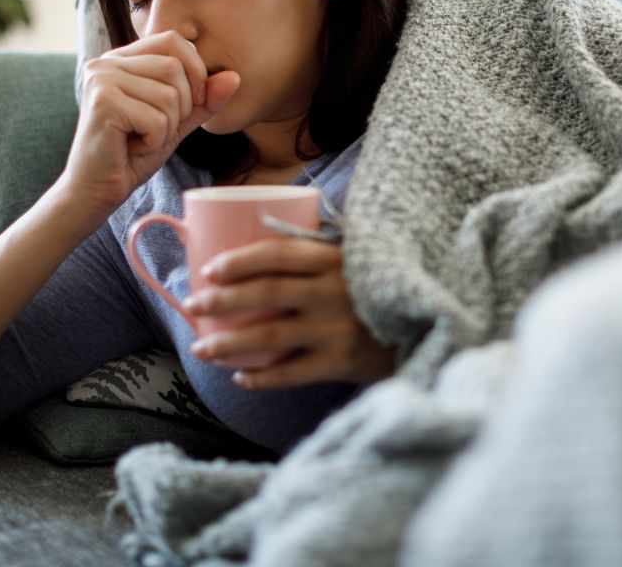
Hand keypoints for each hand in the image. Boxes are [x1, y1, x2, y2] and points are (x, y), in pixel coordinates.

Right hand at [60, 31, 239, 212]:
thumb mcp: (176, 122)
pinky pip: (157, 119)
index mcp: (123, 58)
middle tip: (153, 130)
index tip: (188, 104)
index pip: (174, 41)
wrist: (96, 190)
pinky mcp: (102, 103)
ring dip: (166, 128)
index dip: (194, 71)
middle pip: (175, 68)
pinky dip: (154, 141)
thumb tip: (235, 77)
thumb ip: (204, 100)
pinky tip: (131, 148)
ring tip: (140, 139)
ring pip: (169, 96)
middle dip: (180, 108)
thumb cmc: (133, 154)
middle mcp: (107, 61)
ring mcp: (102, 79)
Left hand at [184, 238, 395, 388]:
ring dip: (229, 343)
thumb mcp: (356, 260)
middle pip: (266, 293)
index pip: (278, 254)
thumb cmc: (380, 289)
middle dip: (222, 300)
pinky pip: (292, 373)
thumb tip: (261, 243)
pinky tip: (240, 378)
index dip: (240, 260)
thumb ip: (319, 253)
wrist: (428, 325)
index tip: (210, 269)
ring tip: (201, 348)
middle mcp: (334, 291)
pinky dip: (263, 378)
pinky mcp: (344, 363)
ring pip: (271, 337)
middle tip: (193, 305)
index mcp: (336, 259)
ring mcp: (338, 329)